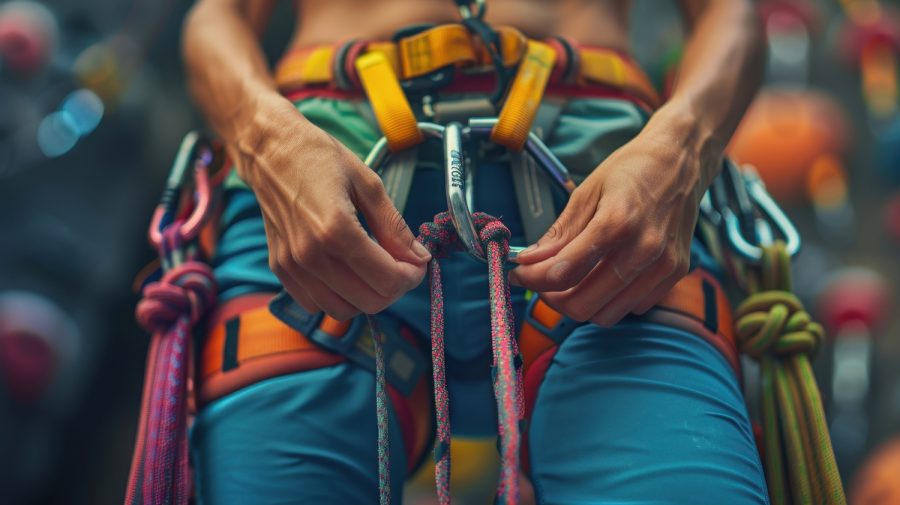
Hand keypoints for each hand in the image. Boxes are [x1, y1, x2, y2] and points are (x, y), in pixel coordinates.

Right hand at [234, 98, 430, 319]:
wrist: (270, 151)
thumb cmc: (318, 158)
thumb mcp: (368, 184)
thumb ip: (395, 227)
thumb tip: (419, 258)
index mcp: (336, 230)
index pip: (387, 280)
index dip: (412, 277)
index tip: (418, 263)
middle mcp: (310, 255)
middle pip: (369, 302)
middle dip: (395, 288)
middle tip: (401, 266)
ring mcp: (292, 265)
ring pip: (342, 310)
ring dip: (366, 297)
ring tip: (374, 269)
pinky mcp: (280, 269)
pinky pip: (315, 304)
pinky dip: (338, 297)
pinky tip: (347, 273)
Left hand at [509, 126, 712, 326]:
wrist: (681, 160)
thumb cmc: (632, 170)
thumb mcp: (587, 193)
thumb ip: (558, 234)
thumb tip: (528, 262)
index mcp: (617, 223)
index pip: (563, 272)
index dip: (533, 279)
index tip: (519, 274)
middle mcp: (644, 249)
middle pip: (583, 305)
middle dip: (553, 298)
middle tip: (542, 282)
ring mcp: (663, 265)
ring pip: (606, 314)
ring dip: (580, 304)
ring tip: (570, 281)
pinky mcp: (675, 273)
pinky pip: (633, 307)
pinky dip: (610, 300)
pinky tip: (602, 277)